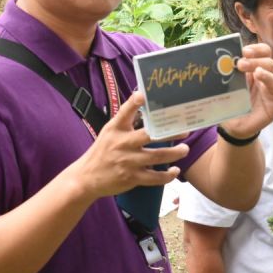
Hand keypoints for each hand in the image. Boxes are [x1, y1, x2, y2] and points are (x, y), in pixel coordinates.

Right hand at [71, 92, 188, 200]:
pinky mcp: (131, 178)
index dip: (134, 103)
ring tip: (185, 149)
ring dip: (174, 153)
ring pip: (157, 156)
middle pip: (149, 135)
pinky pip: (154, 178)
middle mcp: (122, 143)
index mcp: (116, 128)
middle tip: (185, 131)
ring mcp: (127, 161)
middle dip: (170, 133)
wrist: (87, 177)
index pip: (125, 112)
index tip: (143, 95)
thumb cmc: (103, 151)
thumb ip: (126, 119)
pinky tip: (175, 171)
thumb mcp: (110, 131)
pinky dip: (167, 175)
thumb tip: (143, 100)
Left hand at [220, 43, 272, 137]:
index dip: (256, 49)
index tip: (244, 51)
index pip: (263, 52)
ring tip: (257, 73)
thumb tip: (215, 54)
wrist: (232, 125)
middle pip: (269, 63)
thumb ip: (225, 71)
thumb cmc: (231, 101)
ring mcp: (272, 93)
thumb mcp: (226, 84)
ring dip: (266, 74)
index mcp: (256, 69)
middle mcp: (266, 78)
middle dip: (255, 61)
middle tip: (241, 64)